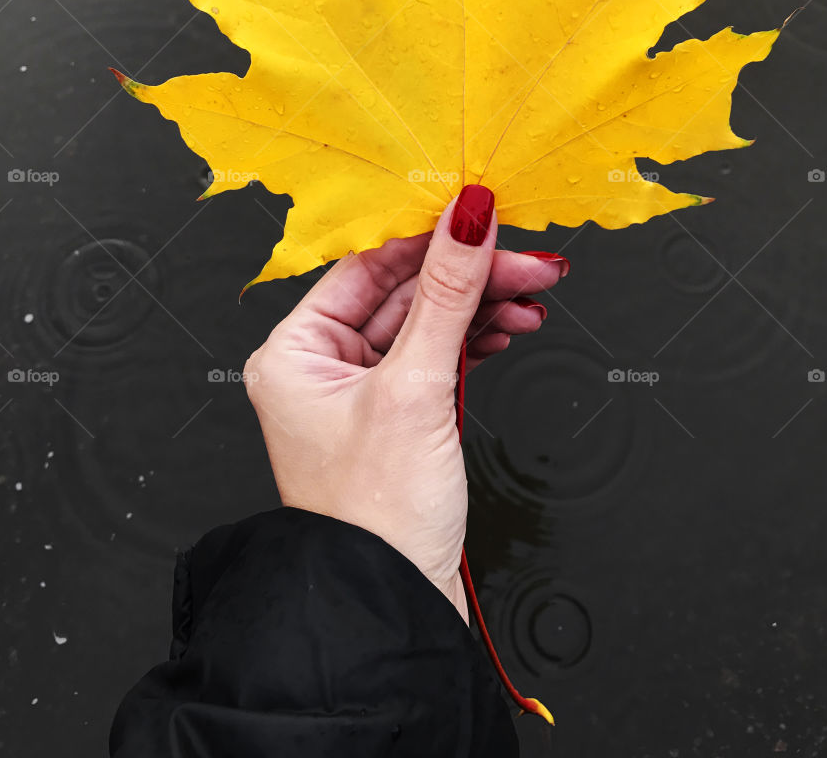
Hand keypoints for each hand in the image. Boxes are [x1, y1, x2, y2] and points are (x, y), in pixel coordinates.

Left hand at [244, 185, 568, 618]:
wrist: (395, 608)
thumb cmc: (377, 522)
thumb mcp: (415, 389)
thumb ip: (447, 295)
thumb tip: (467, 217)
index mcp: (294, 353)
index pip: (368, 266)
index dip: (430, 238)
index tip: (483, 217)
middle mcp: (321, 368)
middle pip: (406, 292)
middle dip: (472, 277)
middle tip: (531, 263)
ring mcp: (362, 393)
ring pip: (429, 323)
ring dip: (482, 307)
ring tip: (531, 300)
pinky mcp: (398, 416)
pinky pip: (439, 356)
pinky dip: (476, 340)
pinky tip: (508, 329)